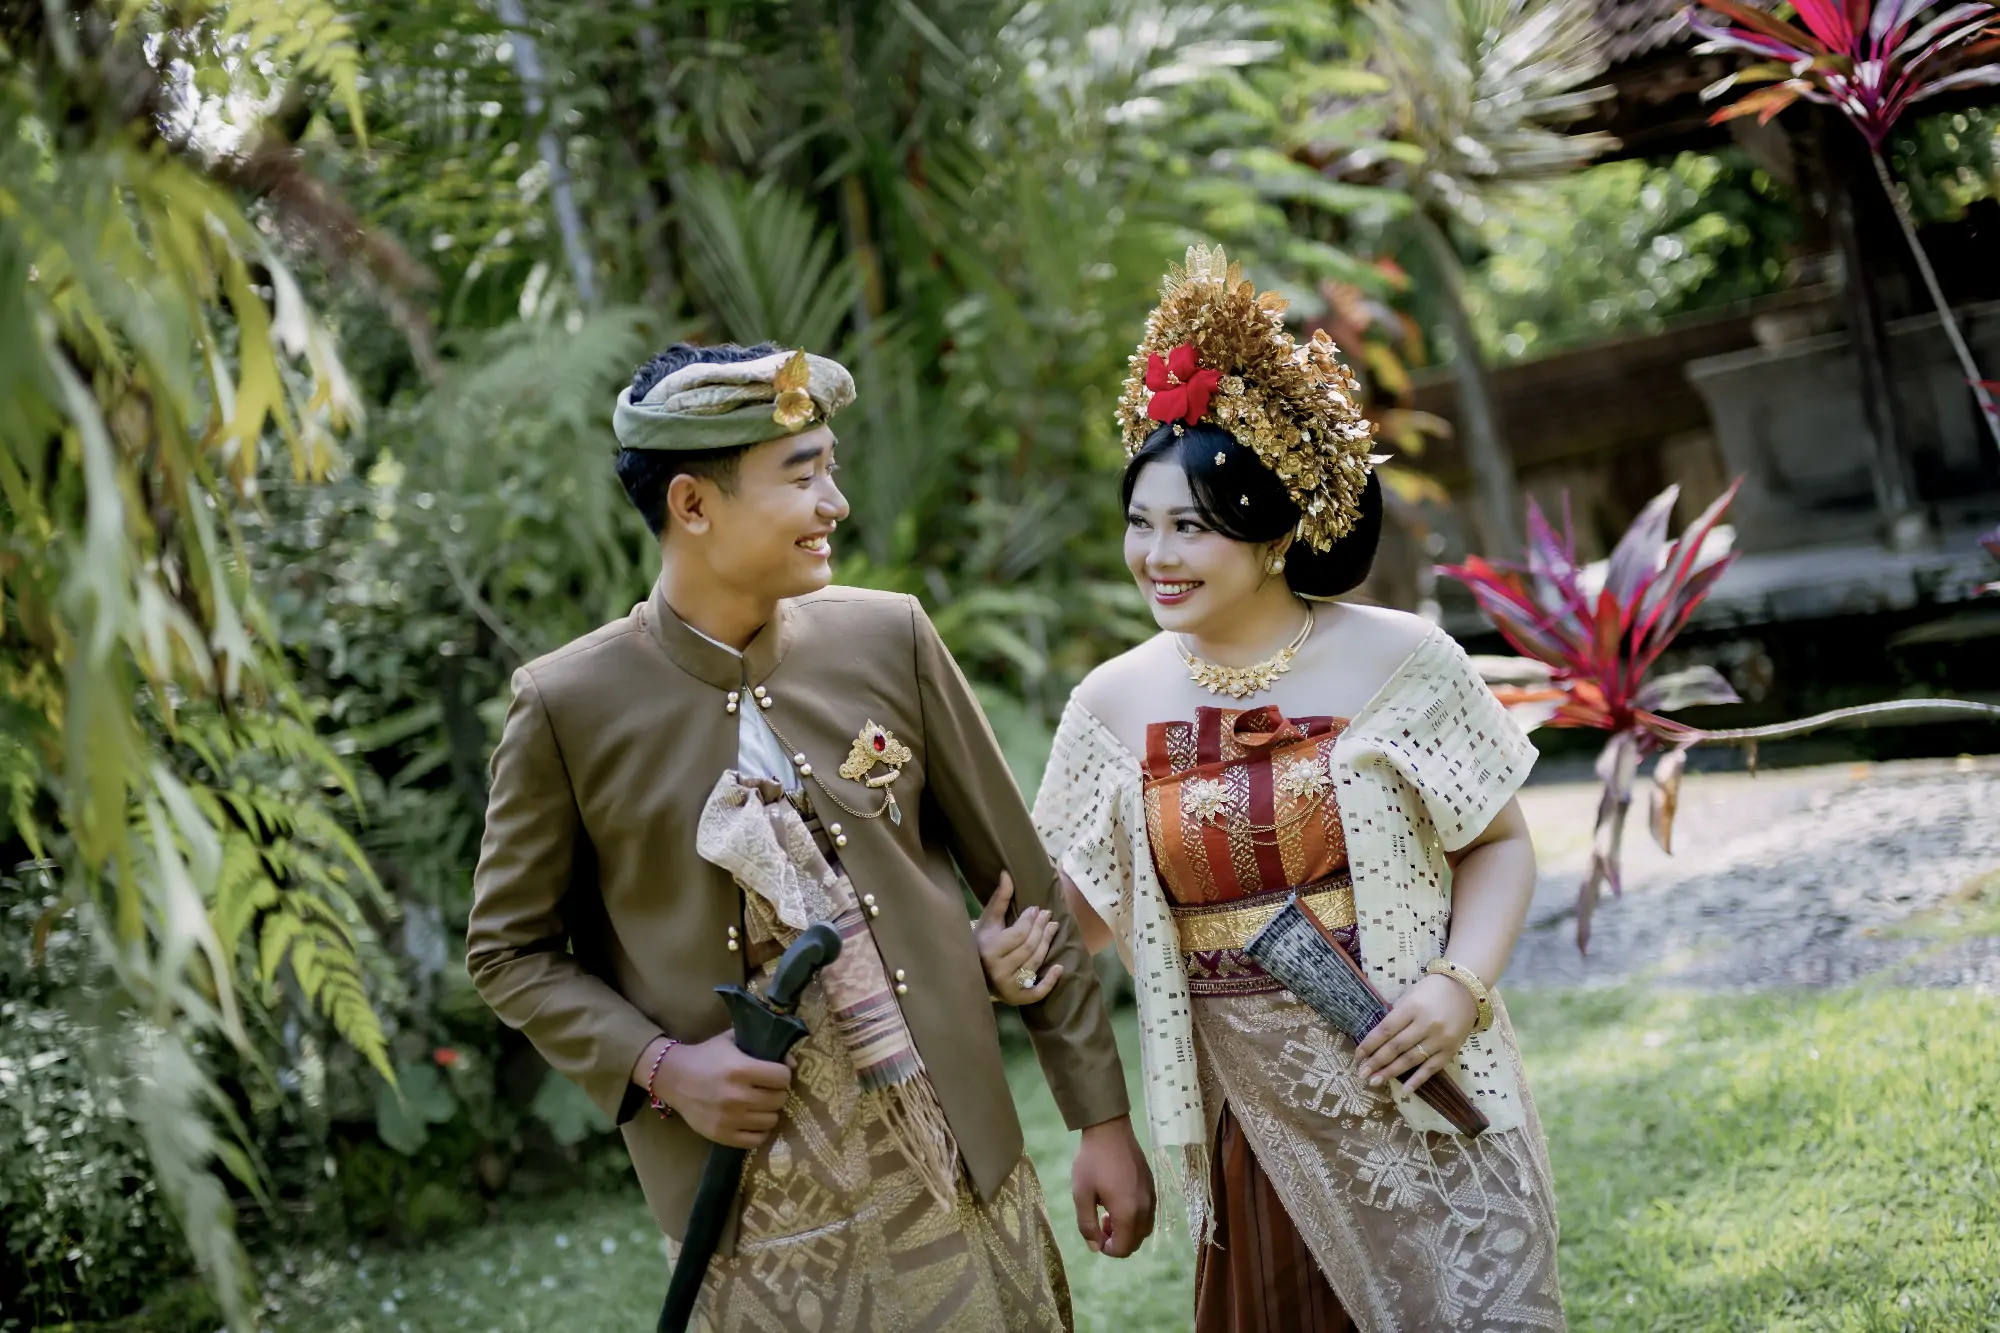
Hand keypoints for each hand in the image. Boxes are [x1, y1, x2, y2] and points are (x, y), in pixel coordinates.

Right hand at [647, 1031, 792, 1148]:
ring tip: (759, 1104)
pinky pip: (756, 1140)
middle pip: (779, 1100)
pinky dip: (758, 1131)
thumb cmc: (707, 1056)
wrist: (673, 1077)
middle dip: (777, 1093)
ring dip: (768, 1111)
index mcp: (740, 1069)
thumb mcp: (733, 1041)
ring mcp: (729, 1119)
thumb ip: (764, 1046)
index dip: (782, 1074)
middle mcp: (736, 1096)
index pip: (782, 1077)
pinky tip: (752, 1120)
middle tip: (768, 1089)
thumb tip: (793, 1064)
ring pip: (770, 1121)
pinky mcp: (721, 1135)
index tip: (775, 1073)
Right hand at [973, 872, 1062, 1003]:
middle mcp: (999, 970)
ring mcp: (1008, 986)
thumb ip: (999, 898)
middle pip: (1029, 948)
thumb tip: (1007, 873)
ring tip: (1054, 928)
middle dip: (1041, 930)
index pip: (1019, 934)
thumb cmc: (982, 941)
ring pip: (1035, 963)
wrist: (974, 972)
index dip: (1031, 921)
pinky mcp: (1017, 998)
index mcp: (990, 950)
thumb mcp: (988, 920)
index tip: (1036, 910)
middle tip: (1049, 916)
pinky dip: (1049, 981)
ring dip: (1047, 945)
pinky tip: (1059, 968)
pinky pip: (1036, 992)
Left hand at [1070, 1116, 1154, 1257]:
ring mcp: (1152, 1197)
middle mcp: (1145, 1208)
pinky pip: (1148, 1214)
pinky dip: (1136, 1218)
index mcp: (1128, 1213)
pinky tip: (1119, 1200)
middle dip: (1118, 1241)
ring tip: (1109, 1212)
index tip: (1094, 1236)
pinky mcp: (1152, 1186)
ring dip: (1128, 1230)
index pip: (1123, 1248)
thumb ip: (1087, 1225)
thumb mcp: (1081, 1194)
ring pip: (1144, 1229)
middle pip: (1136, 1242)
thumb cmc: (1092, 1162)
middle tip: (1101, 1223)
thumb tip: (1094, 1248)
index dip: (1107, 1249)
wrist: (1109, 1130)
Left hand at [1356, 973, 1478, 1092]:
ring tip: (1374, 1082)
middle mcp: (1426, 1024)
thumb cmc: (1432, 990)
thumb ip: (1397, 1015)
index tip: (1358, 1056)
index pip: (1386, 1030)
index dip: (1370, 1044)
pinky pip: (1432, 1068)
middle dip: (1377, 1062)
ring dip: (1391, 1072)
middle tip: (1362, 1074)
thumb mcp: (1410, 995)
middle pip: (1396, 1047)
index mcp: (1412, 1007)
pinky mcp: (1451, 1050)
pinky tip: (1404, 1091)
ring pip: (1411, 1060)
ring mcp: (1440, 1039)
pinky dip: (1418, 1080)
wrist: (1466, 990)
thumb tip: (1377, 1039)